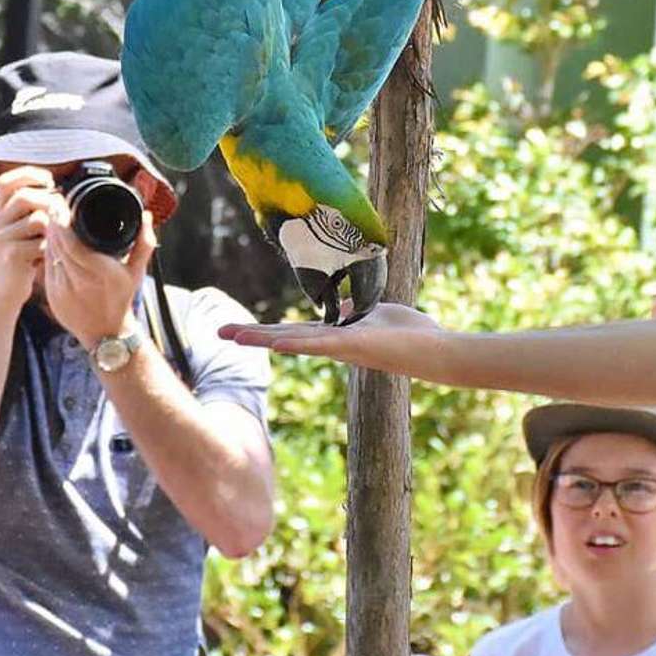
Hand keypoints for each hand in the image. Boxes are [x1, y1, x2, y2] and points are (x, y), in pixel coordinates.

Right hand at [0, 166, 58, 317]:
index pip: (7, 181)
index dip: (30, 174)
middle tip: (60, 213)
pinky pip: (41, 241)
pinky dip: (52, 247)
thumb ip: (30, 214)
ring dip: (53, 226)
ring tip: (55, 238)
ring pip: (37, 218)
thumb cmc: (17, 264)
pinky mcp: (11, 256)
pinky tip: (49, 256)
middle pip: (24, 196)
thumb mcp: (18, 235)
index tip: (49, 181)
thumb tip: (59, 193)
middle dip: (49, 201)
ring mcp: (1, 239)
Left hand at [43, 208, 154, 352]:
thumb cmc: (122, 298)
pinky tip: (52, 241)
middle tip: (55, 205)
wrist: (105, 332)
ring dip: (50, 236)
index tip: (63, 207)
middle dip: (54, 224)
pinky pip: (46, 266)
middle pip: (58, 246)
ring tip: (53, 219)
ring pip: (50, 255)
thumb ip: (144, 242)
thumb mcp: (137, 271)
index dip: (63, 224)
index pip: (73, 245)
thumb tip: (147, 216)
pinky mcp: (52, 295)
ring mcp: (62, 289)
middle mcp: (79, 281)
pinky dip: (48, 251)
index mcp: (100, 272)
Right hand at [219, 302, 443, 370]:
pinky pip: (322, 343)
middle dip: (252, 336)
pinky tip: (276, 344)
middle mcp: (333, 345)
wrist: (436, 350)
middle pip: (284, 338)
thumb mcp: (375, 314)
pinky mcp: (356, 345)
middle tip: (219, 332)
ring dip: (264, 339)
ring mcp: (342, 347)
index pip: (293, 332)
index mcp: (336, 337)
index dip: (265, 331)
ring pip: (295, 342)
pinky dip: (298, 344)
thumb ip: (354, 310)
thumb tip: (339, 305)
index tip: (237, 331)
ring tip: (235, 337)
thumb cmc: (410, 333)